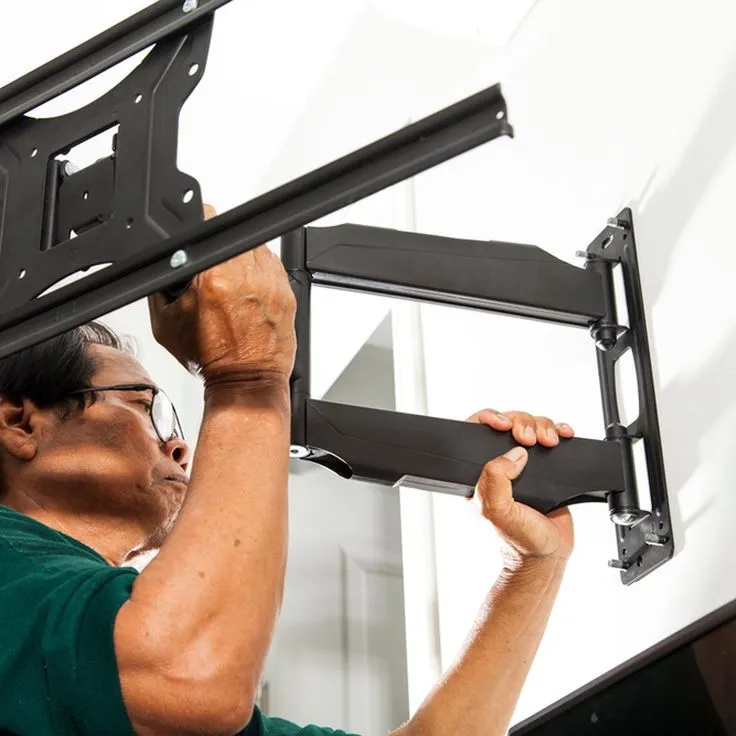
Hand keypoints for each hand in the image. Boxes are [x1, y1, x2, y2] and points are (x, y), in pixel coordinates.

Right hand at [148, 204, 296, 381]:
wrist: (245, 381)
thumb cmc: (211, 358)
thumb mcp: (165, 322)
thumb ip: (160, 285)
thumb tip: (164, 261)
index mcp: (214, 277)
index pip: (209, 220)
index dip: (200, 219)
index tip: (198, 224)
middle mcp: (247, 274)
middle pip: (233, 231)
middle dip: (219, 244)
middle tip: (212, 264)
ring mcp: (271, 282)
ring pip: (256, 246)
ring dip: (242, 254)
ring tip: (231, 278)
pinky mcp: (287, 292)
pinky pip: (273, 265)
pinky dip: (260, 271)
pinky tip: (248, 289)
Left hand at [467, 409, 574, 564]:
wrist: (547, 554)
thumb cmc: (518, 538)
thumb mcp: (496, 509)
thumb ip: (495, 479)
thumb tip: (513, 453)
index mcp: (481, 472)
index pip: (477, 433)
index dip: (489, 419)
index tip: (502, 423)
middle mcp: (502, 465)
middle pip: (509, 423)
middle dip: (521, 422)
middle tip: (529, 438)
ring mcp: (525, 464)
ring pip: (531, 426)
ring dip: (542, 426)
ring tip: (549, 442)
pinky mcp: (547, 466)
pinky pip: (551, 437)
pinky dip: (559, 430)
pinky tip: (562, 435)